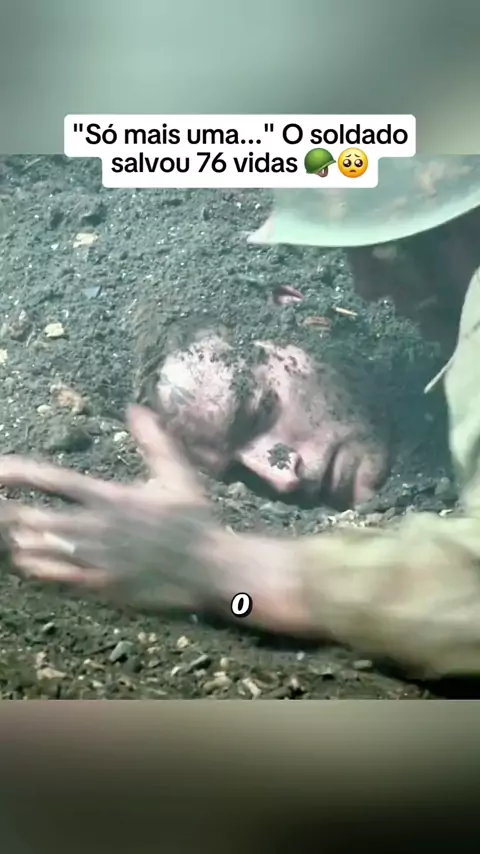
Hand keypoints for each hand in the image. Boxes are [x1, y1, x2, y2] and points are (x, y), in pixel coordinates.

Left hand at [0, 406, 227, 611]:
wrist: (211, 568)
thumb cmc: (195, 521)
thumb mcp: (178, 475)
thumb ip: (154, 442)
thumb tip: (137, 409)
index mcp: (111, 497)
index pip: (52, 480)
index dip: (18, 474)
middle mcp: (99, 526)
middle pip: (36, 517)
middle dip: (15, 513)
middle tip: (5, 509)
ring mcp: (98, 558)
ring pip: (41, 549)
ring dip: (24, 541)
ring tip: (19, 536)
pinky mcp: (102, 585)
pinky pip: (56, 577)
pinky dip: (38, 568)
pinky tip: (30, 562)